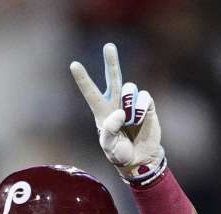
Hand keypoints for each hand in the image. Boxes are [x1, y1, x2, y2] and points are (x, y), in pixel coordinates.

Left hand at [70, 43, 165, 184]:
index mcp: (102, 112)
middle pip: (113, 78)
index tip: (74, 64)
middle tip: (108, 46)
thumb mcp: (109, 147)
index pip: (91, 93)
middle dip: (111, 62)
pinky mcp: (147, 106)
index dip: (83, 79)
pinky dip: (141, 106)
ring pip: (129, 88)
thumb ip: (110, 131)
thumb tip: (119, 112)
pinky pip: (144, 96)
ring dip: (128, 102)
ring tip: (130, 120)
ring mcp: (131, 103)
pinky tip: (140, 117)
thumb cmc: (120, 153)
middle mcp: (116, 103)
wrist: (140, 160)